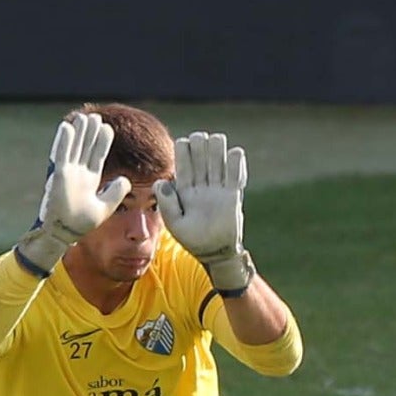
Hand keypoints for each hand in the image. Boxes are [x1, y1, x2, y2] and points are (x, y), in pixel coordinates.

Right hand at [14, 111, 131, 274]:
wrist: (65, 232)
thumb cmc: (83, 223)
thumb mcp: (105, 208)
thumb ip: (116, 193)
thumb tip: (126, 180)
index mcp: (90, 180)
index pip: (97, 156)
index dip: (102, 142)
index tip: (107, 128)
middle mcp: (78, 174)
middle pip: (86, 148)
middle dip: (91, 133)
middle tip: (95, 116)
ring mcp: (68, 173)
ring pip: (74, 147)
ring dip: (79, 132)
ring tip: (84, 117)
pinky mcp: (59, 175)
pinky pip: (61, 154)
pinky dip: (64, 141)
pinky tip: (67, 127)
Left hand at [155, 132, 254, 294]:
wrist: (216, 252)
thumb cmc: (193, 240)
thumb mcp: (175, 225)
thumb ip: (167, 204)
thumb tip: (160, 182)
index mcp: (184, 188)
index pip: (182, 159)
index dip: (183, 148)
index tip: (185, 145)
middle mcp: (200, 183)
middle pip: (200, 152)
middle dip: (200, 142)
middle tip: (202, 143)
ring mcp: (217, 187)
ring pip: (217, 156)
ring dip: (217, 147)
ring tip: (217, 146)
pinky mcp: (233, 193)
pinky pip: (235, 172)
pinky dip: (236, 160)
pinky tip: (233, 155)